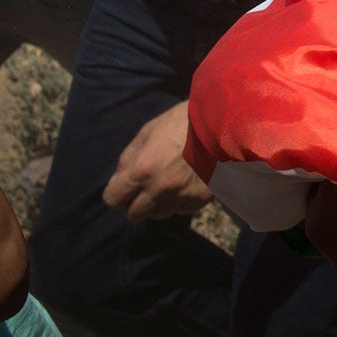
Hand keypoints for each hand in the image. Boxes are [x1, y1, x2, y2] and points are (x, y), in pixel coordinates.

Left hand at [102, 102, 212, 222]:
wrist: (223, 122)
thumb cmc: (182, 121)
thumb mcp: (148, 131)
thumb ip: (129, 157)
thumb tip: (118, 179)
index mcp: (142, 170)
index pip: (113, 199)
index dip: (116, 193)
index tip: (123, 186)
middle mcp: (159, 189)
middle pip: (134, 214)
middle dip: (135, 203)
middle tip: (144, 188)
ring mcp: (182, 196)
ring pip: (158, 215)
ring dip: (158, 204)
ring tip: (168, 185)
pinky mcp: (201, 199)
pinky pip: (182, 210)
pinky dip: (180, 201)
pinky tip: (186, 184)